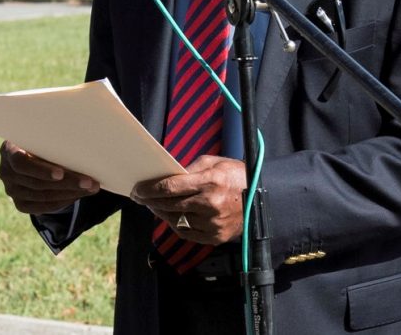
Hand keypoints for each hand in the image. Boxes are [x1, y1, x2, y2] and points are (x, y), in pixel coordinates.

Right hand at [0, 141, 99, 213]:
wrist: (35, 156)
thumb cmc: (45, 140)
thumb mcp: (45, 135)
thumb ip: (55, 138)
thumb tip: (89, 138)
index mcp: (9, 149)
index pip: (20, 163)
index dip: (40, 170)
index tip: (60, 173)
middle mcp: (6, 171)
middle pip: (36, 182)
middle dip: (67, 183)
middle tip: (90, 182)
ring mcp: (11, 189)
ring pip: (42, 196)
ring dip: (69, 193)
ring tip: (91, 188)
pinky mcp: (20, 203)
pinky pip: (41, 207)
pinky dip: (62, 202)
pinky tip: (78, 195)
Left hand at [130, 156, 246, 245]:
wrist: (263, 199)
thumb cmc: (239, 177)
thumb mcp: (216, 163)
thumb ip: (191, 169)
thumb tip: (167, 175)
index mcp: (210, 181)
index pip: (169, 187)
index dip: (149, 189)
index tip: (138, 189)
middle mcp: (209, 204)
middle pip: (168, 204)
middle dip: (150, 200)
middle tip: (141, 196)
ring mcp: (211, 223)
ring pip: (174, 219)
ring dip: (160, 212)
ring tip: (154, 205)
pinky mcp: (214, 236)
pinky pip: (185, 231)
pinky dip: (175, 223)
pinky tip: (170, 215)